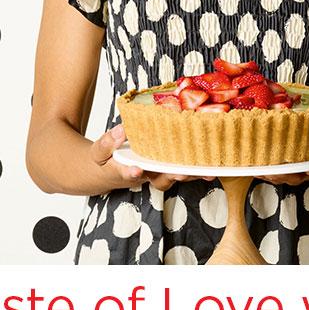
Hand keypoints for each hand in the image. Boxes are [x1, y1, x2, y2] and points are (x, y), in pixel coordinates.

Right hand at [91, 125, 213, 191]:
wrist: (110, 173)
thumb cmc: (105, 161)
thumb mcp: (98, 152)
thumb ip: (107, 142)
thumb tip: (122, 130)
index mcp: (122, 171)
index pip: (126, 172)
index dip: (131, 172)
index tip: (136, 169)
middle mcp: (142, 176)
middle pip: (158, 180)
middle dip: (171, 176)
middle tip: (181, 173)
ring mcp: (156, 175)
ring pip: (173, 178)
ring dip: (189, 176)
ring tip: (204, 172)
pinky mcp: (166, 171)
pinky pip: (182, 173)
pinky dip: (196, 171)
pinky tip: (211, 167)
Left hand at [257, 125, 308, 188]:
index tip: (302, 163)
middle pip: (294, 177)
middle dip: (279, 173)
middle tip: (265, 168)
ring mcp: (304, 175)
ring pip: (283, 176)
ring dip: (268, 172)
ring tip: (251, 166)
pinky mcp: (297, 171)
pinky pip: (280, 171)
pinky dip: (267, 167)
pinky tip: (252, 162)